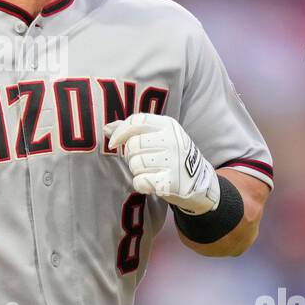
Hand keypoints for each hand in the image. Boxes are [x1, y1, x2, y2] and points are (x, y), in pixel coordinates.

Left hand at [103, 113, 219, 214]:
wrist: (197, 180)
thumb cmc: (171, 155)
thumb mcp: (157, 136)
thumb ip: (132, 129)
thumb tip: (106, 129)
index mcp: (168, 125)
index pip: (136, 121)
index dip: (120, 132)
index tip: (114, 143)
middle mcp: (172, 140)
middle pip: (132, 145)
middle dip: (131, 156)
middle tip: (142, 160)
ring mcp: (173, 161)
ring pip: (135, 164)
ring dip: (137, 170)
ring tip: (150, 170)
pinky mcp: (172, 181)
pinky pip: (140, 181)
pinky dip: (141, 183)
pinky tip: (151, 182)